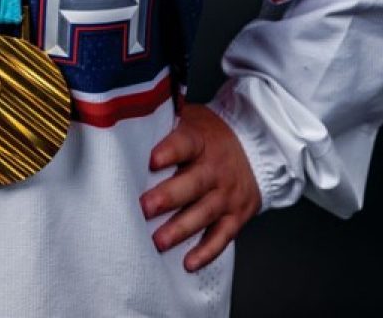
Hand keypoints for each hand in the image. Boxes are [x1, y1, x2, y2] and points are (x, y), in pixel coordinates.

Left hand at [140, 101, 262, 271]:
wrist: (257, 148)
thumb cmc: (209, 136)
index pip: (185, 143)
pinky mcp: (236, 216)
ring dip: (181, 229)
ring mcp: (227, 194)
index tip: (151, 161)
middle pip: (194, 183)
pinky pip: (222, 237)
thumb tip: (125, 121)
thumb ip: (164, 125)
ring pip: (205, 213)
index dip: (169, 152)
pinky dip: (206, 252)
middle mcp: (216, 168)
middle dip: (168, 197)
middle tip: (145, 208)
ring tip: (158, 242)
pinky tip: (188, 263)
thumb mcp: (191, 119)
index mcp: (201, 140)